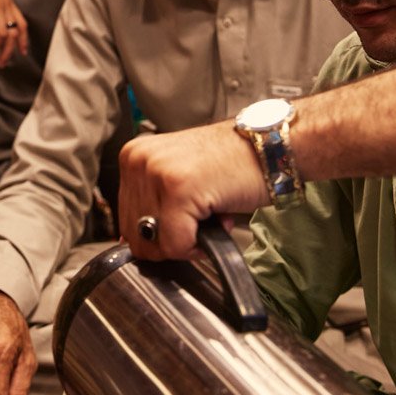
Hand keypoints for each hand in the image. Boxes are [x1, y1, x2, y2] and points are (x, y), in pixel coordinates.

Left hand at [118, 120, 269, 259]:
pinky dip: (197, 246)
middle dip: (171, 240)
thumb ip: (152, 203)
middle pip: (136, 234)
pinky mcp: (179, 188)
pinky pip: (176, 243)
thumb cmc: (232, 165)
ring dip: (187, 242)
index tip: (186, 220)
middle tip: (202, 220)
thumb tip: (132, 242)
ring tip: (212, 215)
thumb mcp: (178, 178)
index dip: (158, 233)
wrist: (270, 147)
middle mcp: (138, 160)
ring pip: (155, 242)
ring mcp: (157, 172)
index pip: (125, 220)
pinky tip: (218, 222)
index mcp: (133, 155)